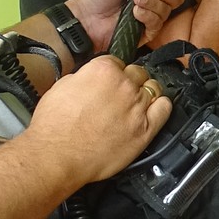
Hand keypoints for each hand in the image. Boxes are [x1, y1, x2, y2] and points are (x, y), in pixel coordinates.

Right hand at [19, 57, 171, 192]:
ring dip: (145, 93)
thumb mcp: (61, 88)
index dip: (112, 73)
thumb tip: (90, 78)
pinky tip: (154, 109)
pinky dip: (161, 106)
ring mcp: (137, 107)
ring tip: (134, 104)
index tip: (109, 82)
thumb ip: (82, 77)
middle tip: (119, 95)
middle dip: (129, 81)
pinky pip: (165, 109)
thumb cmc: (53, 127)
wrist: (56, 157)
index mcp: (103, 70)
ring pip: (153, 88)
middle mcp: (123, 85)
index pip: (117, 62)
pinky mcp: (145, 129)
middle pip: (137, 73)